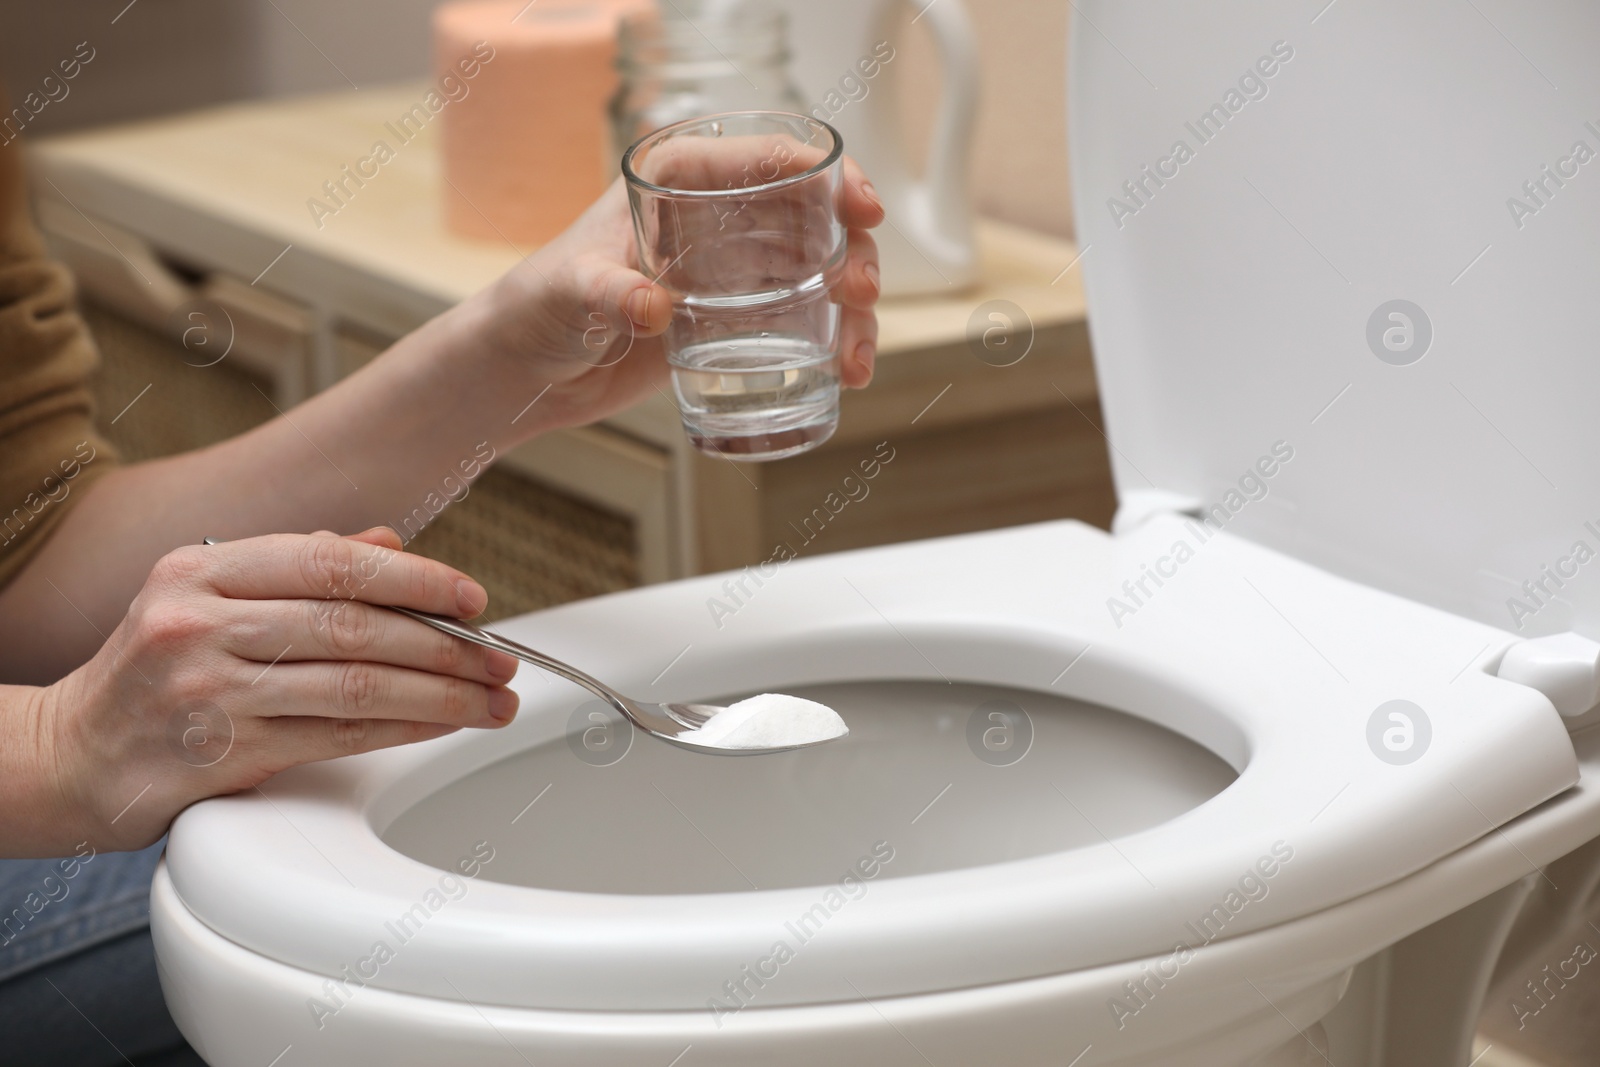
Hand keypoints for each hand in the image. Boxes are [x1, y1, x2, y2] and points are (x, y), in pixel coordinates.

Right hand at [19, 528, 517, 854]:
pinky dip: (403, 729)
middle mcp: (199, 625)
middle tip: (500, 657)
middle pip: (353, 624)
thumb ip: (295, 566)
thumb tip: (390, 545)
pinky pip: (337, 737)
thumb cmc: (152, 671)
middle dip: (444, 643)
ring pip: (355, 684)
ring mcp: (209, 692)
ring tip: (491, 699)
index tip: (471, 598)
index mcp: (199, 571)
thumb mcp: (204, 597)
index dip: (413, 578)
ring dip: (441, 694)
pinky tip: (442, 726)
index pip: (328, 561)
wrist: (66, 758)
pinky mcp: (223, 756)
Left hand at [472, 157, 884, 434]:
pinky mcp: (732, 320)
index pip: (772, 160)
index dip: (831, 177)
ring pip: (818, 272)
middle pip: (813, 218)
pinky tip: (846, 371)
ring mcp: (729, 270)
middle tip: (860, 294)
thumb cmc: (535, 309)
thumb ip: (609, 293)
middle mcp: (714, 218)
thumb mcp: (569, 293)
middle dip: (854, 252)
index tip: (863, 210)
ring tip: (856, 358)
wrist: (524, 371)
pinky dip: (832, 341)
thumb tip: (652, 307)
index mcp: (679, 179)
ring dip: (853, 308)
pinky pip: (800, 319)